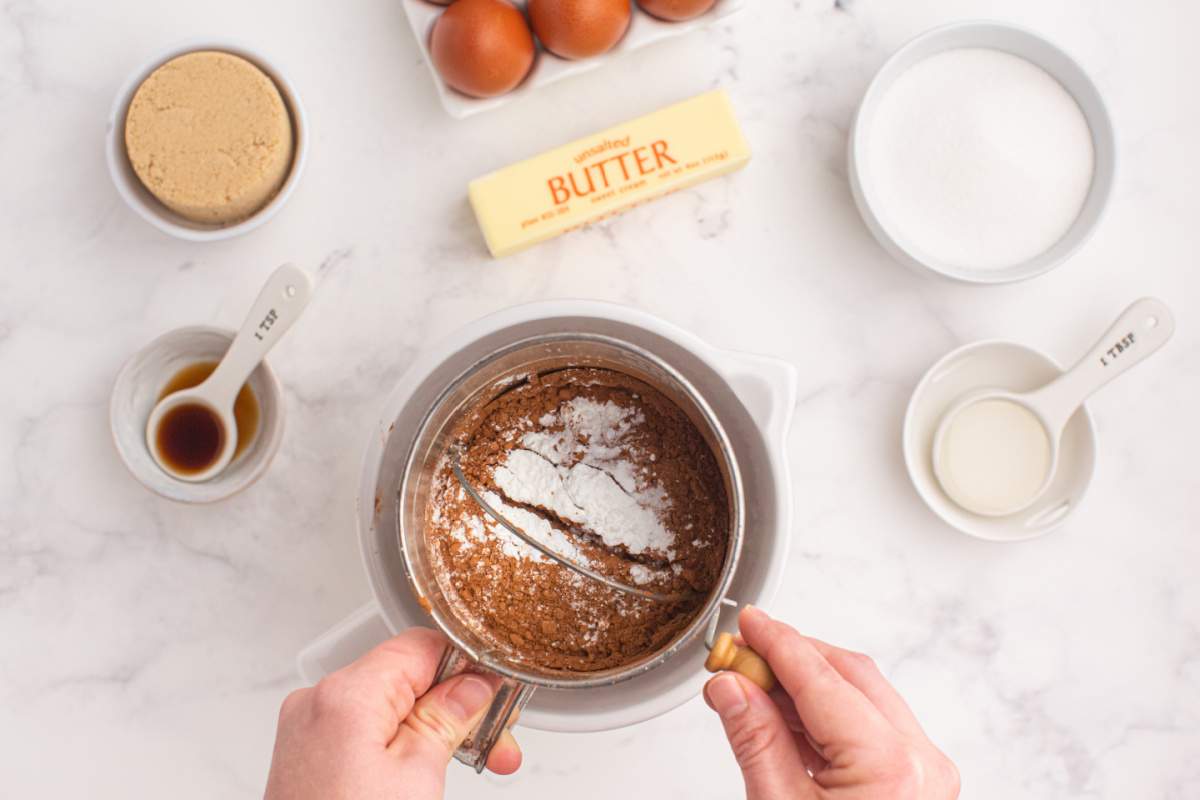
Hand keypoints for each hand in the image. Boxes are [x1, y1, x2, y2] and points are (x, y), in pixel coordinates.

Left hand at [265, 627, 520, 798]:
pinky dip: (401, 743)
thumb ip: (448, 719)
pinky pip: (367, 729)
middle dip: (457, 707)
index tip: (499, 693)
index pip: (422, 647)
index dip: (468, 667)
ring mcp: (310, 729)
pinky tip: (429, 767)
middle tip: (497, 742)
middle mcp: (319, 703)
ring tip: (471, 761)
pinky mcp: (310, 755)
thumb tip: (474, 685)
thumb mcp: (418, 778)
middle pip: (408, 679)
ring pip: (391, 707)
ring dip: (435, 729)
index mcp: (346, 695)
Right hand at [704, 607, 958, 798]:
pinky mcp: (922, 786)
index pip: (822, 679)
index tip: (747, 622)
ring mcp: (929, 775)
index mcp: (891, 768)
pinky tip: (789, 717)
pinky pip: (874, 727)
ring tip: (756, 686)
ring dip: (810, 684)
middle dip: (794, 656)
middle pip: (851, 676)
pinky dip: (830, 715)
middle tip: (741, 654)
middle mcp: (922, 764)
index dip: (778, 642)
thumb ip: (754, 739)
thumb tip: (730, 687)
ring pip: (865, 697)